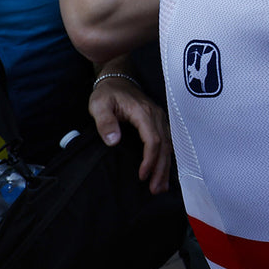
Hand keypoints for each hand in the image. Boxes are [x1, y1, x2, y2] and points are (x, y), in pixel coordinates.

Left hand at [89, 73, 172, 193]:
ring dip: (166, 167)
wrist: (118, 78)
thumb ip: (105, 122)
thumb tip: (113, 140)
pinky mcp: (160, 123)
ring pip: (169, 146)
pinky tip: (164, 172)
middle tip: (154, 189)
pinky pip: (168, 142)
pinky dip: (167, 159)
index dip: (149, 159)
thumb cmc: (107, 93)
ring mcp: (160, 119)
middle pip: (164, 145)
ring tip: (160, 187)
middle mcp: (156, 116)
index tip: (141, 175)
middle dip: (160, 169)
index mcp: (143, 112)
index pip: (153, 139)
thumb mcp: (99, 105)